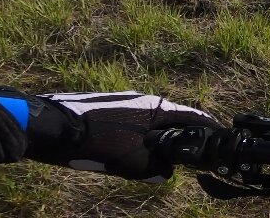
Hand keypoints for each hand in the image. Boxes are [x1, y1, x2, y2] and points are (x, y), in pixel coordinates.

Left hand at [24, 91, 220, 181]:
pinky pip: (132, 124)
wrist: (51, 127)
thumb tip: (166, 170)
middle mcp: (143, 99)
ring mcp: (123, 101)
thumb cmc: (97, 142)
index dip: (206, 127)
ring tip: (151, 161)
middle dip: (178, 138)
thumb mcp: (131, 162)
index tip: (218, 136)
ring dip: (154, 141)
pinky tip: (125, 154)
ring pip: (149, 123)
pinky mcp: (106, 107)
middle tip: (184, 158)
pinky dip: (137, 139)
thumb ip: (155, 167)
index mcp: (156, 107)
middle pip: (170, 120)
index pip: (192, 116)